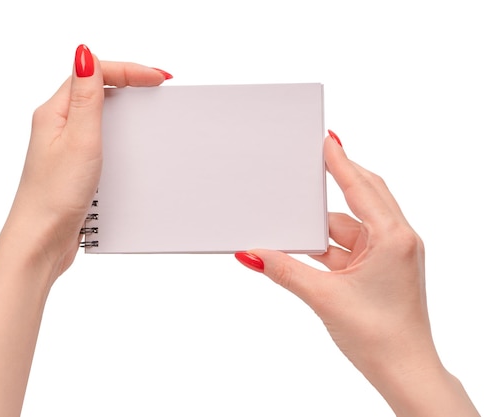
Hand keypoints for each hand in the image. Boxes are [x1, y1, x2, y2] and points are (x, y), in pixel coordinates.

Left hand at [0, 46, 172, 416]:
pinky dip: (118, 133)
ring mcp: (64, 146)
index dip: (130, 71)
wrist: (41, 241)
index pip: (94, 74)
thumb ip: (86, 97)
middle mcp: (57, 126)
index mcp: (55, 112)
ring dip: (124, 108)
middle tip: (159, 87)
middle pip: (97, 89)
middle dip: (129, 83)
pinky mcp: (73, 166)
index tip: (158, 78)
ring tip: (148, 109)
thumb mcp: (79, 140)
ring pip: (99, 114)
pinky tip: (129, 144)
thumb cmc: (53, 197)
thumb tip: (85, 54)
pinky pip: (99, 138)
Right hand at [235, 132, 478, 415]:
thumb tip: (252, 253)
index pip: (361, 187)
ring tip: (292, 221)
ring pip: (351, 225)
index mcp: (392, 238)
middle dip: (336, 181)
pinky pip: (350, 246)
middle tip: (311, 162)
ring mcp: (389, 255)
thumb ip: (284, 270)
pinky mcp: (381, 269)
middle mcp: (396, 240)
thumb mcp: (323, 297)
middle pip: (362, 196)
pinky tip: (303, 249)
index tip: (326, 139)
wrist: (404, 371)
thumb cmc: (379, 336)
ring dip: (323, 227)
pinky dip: (327, 246)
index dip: (340, 162)